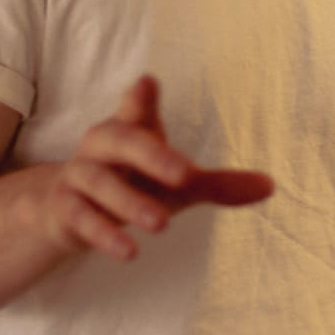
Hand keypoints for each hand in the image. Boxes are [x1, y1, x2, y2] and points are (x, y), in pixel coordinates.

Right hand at [39, 75, 273, 262]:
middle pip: (121, 140)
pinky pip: (81, 218)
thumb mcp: (174, 184)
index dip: (141, 98)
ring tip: (163, 224)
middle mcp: (101, 146)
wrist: (67, 211)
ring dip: (130, 203)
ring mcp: (79, 176)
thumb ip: (217, 184)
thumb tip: (271, 186)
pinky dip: (104, 233)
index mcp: (130, 130)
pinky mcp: (64, 209)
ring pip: (100, 183)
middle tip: (185, 174)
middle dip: (151, 155)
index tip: (147, 83)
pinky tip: (129, 252)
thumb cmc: (132, 185)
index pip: (135, 109)